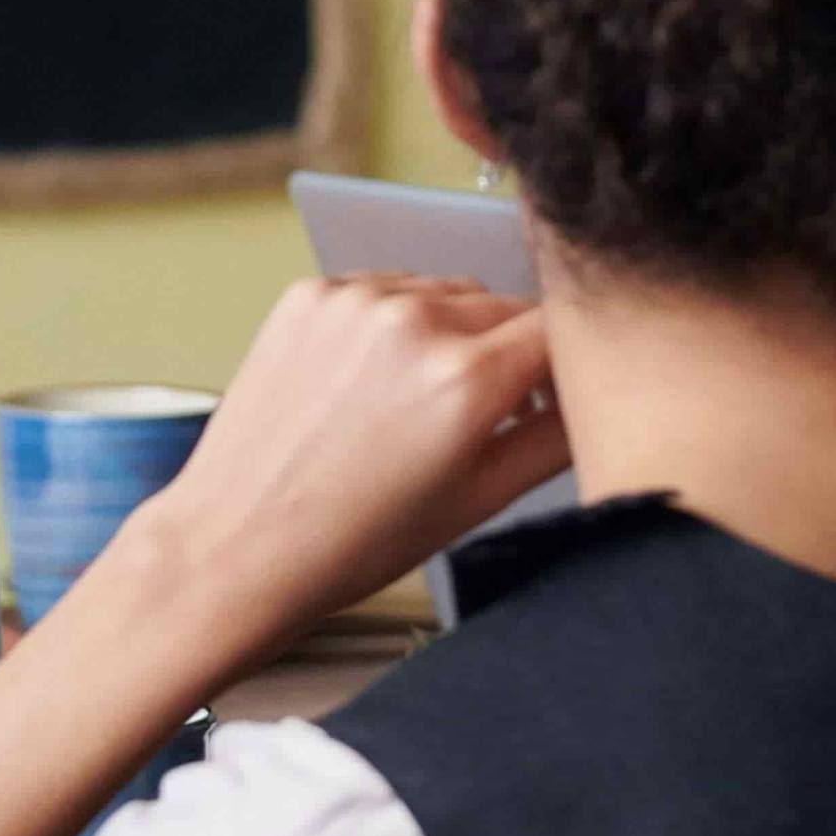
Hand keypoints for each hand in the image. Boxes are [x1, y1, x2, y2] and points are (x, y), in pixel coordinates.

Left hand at [80, 276, 571, 659]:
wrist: (235, 545)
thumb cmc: (353, 542)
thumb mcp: (478, 502)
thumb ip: (554, 440)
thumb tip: (599, 402)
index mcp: (467, 380)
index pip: (561, 329)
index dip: (569, 363)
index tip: (559, 392)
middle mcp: (414, 323)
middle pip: (506, 306)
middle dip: (511, 352)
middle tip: (487, 414)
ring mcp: (355, 301)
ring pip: (446, 293)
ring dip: (453, 332)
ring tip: (419, 402)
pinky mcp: (310, 295)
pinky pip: (385, 290)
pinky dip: (394, 323)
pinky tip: (374, 381)